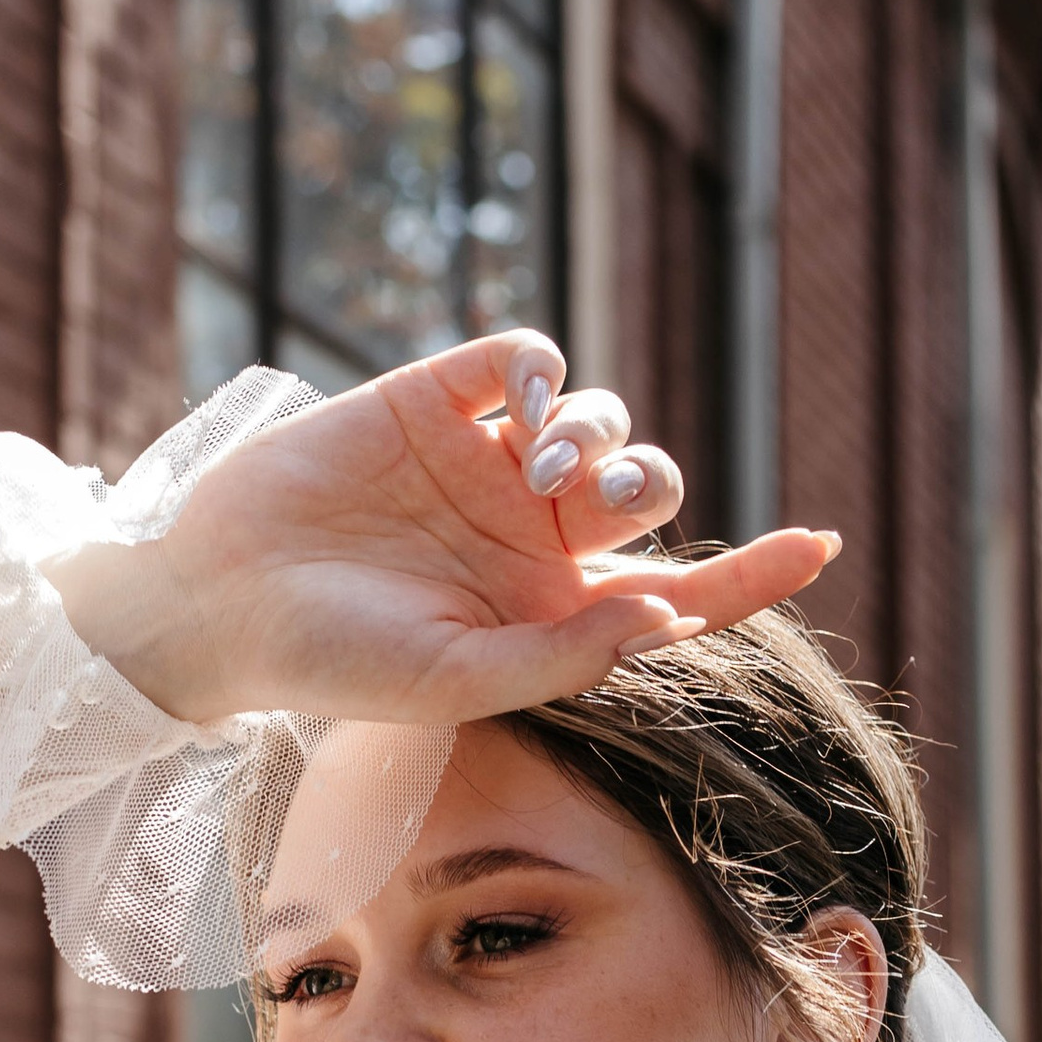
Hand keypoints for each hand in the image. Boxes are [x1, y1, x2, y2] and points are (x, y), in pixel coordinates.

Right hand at [41, 331, 838, 730]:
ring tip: (536, 470)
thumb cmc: (330, 664)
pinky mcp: (436, 398)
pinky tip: (522, 408)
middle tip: (583, 508)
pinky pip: (529, 358)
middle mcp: (530, 536)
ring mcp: (486, 463)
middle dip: (644, 487)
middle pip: (647, 490)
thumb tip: (668, 612)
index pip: (681, 590)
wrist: (218, 600)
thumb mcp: (454, 683)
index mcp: (550, 612)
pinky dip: (545, 371)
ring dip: (596, 437)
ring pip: (599, 421)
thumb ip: (564, 656)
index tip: (823, 544)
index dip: (754, 571)